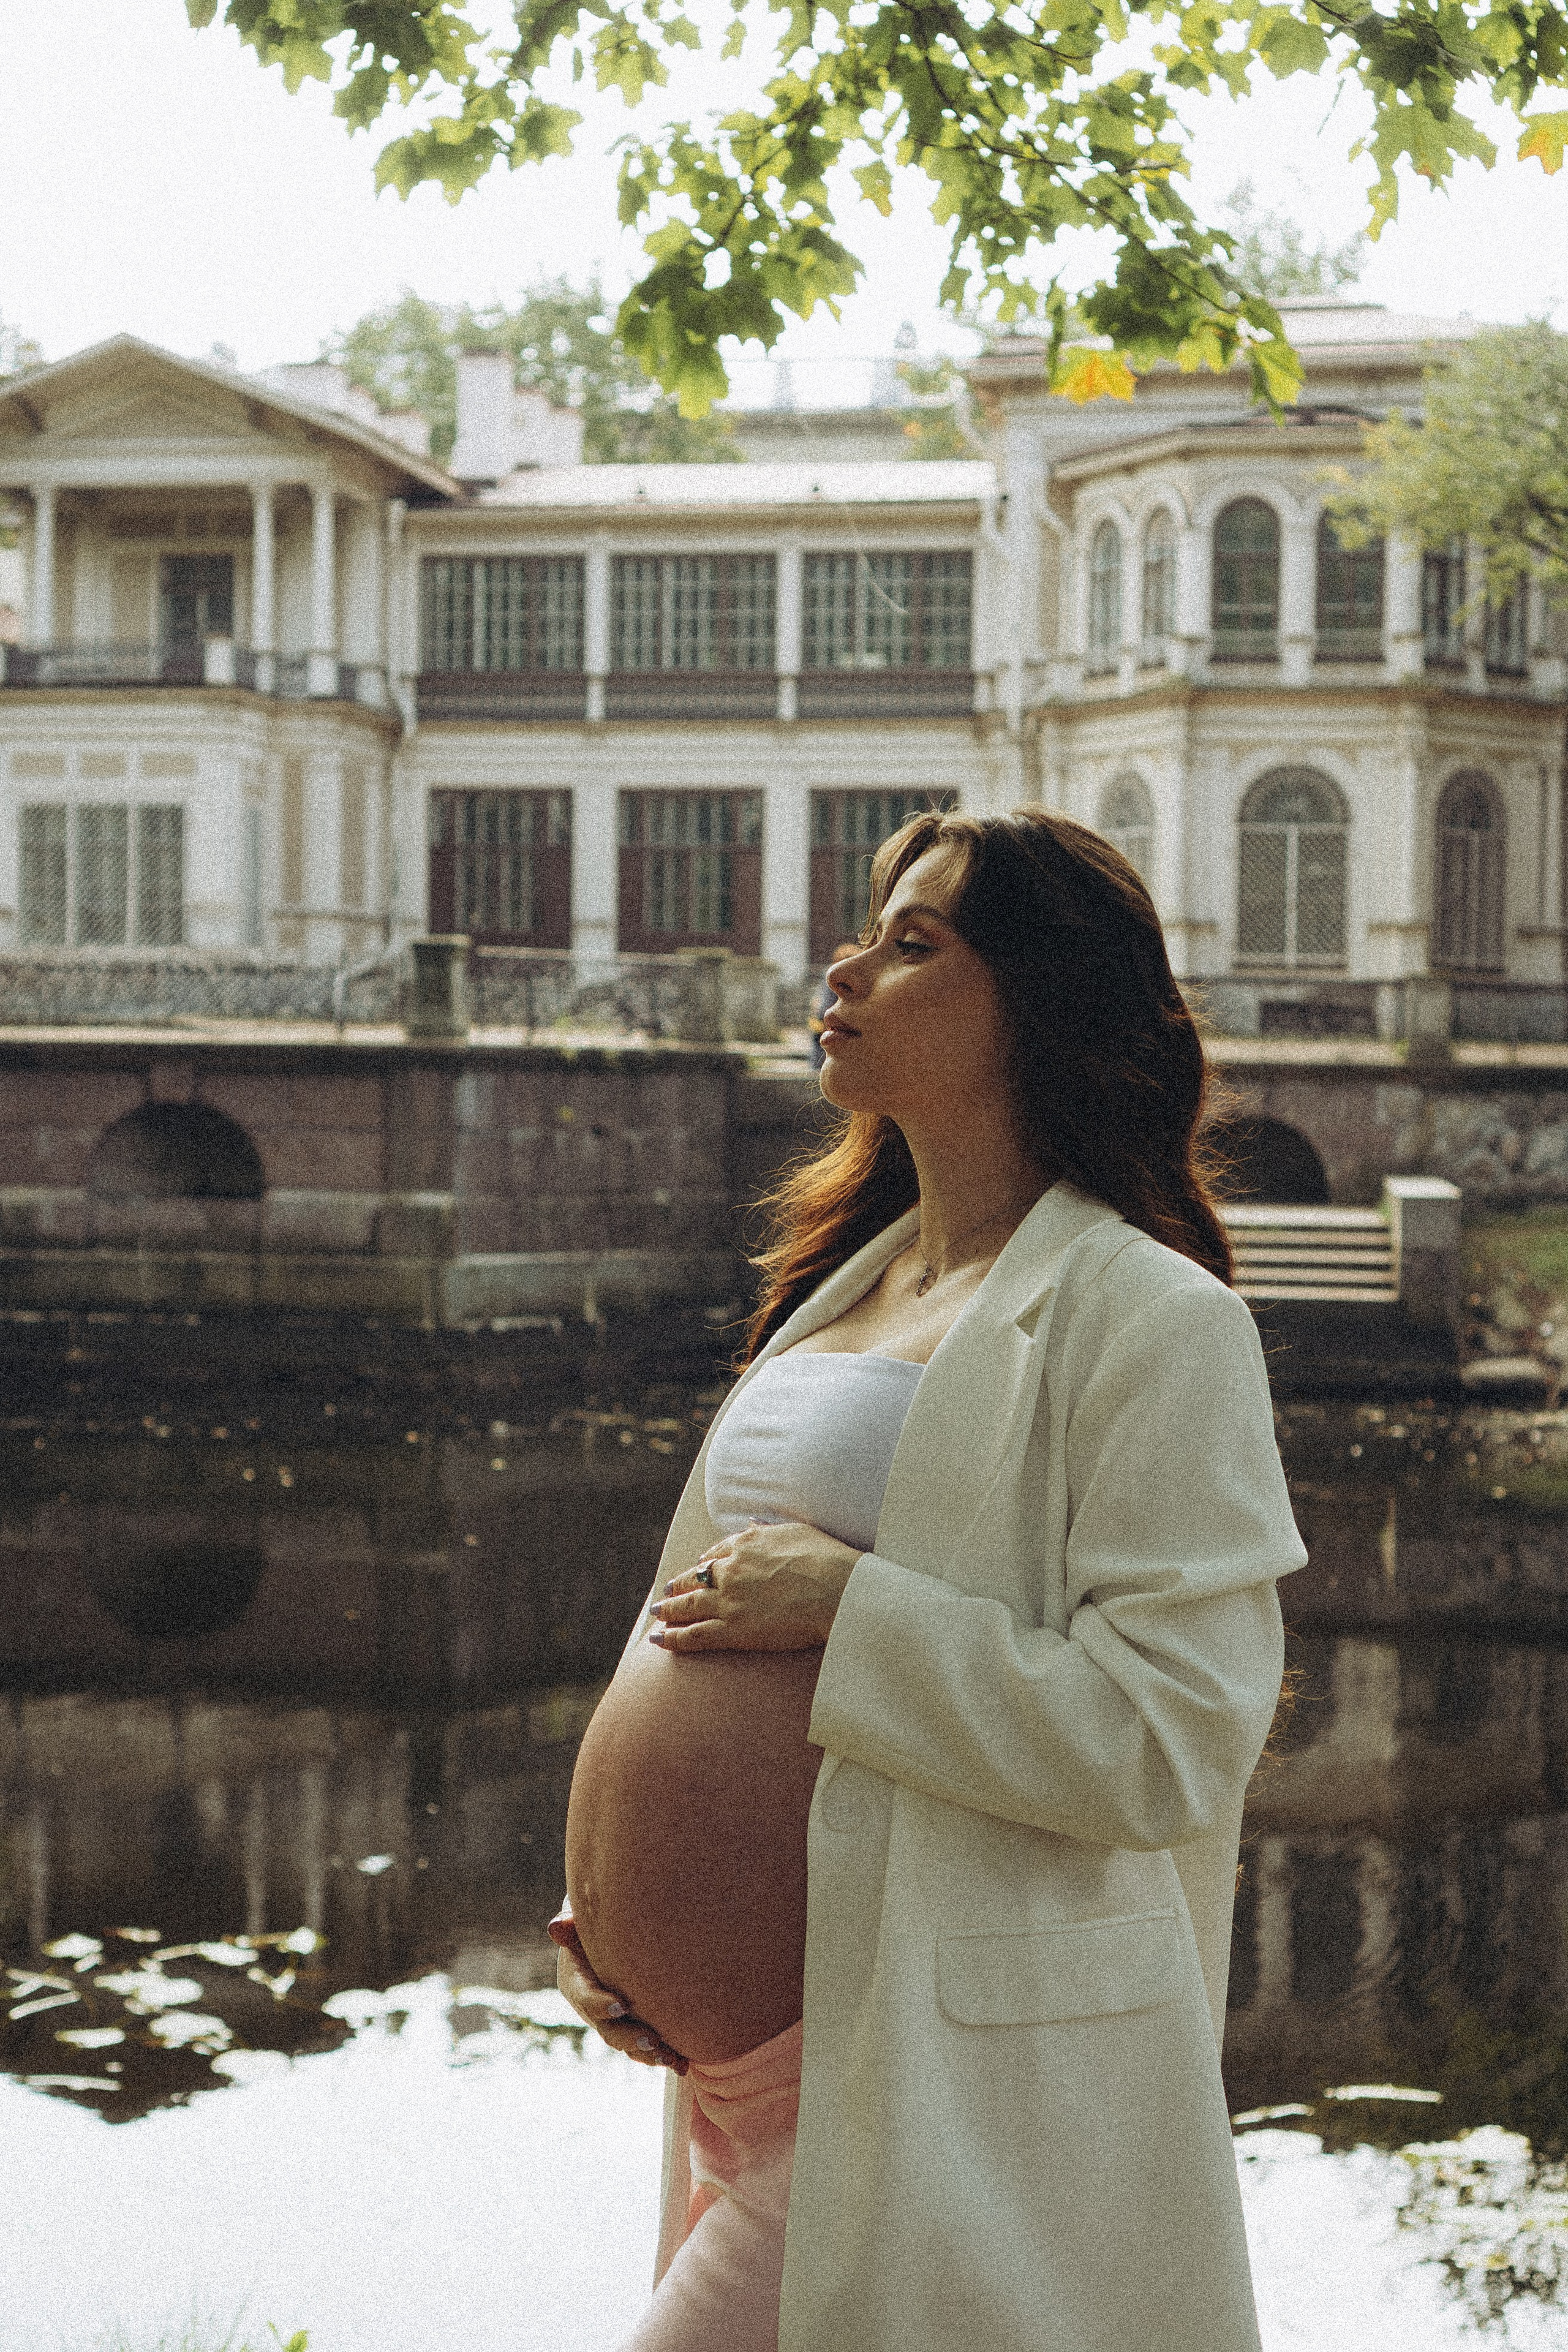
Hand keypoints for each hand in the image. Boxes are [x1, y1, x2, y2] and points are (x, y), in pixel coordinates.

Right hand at [548, 1912, 686, 2074]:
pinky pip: (645, 2048)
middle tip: (652, 2039)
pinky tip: (683, 2064)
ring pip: (629, 2045)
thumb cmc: (594, 1921)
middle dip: (629, 2038)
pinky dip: (663, 2057)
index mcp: (576, 1983)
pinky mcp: (633, 2026)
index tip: (622, 2004)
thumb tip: (556, 1927)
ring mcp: (613, 2022)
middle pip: (608, 2030)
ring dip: (649, 2055)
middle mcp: (594, 2009)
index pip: (585, 1998)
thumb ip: (571, 1921)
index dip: (600, 2004)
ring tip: (672, 2059)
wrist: (610, 1936)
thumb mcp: (580, 1917)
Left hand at [649, 1520, 859, 1653]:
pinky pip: (695, 1634)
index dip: (703, 1563)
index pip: (716, 1554)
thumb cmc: (825, 1559)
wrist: (836, 1588)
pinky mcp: (732, 1629)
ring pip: (688, 1606)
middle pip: (695, 1579)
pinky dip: (673, 1638)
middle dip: (678, 1586)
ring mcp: (728, 1600)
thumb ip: (769, 1531)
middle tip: (666, 1592)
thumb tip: (753, 1525)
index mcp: (746, 1545)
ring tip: (656, 1613)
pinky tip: (659, 1639)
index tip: (696, 1568)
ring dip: (668, 1610)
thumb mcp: (796, 1532)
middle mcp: (731, 1571)